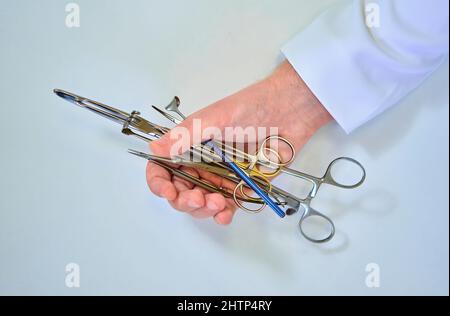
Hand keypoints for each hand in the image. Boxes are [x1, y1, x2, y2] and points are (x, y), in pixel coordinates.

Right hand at [147, 60, 332, 224]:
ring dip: (204, 209)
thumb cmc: (251, 107)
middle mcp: (201, 163)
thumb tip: (155, 149)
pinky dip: (223, 214)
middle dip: (184, 200)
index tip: (167, 191)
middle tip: (197, 198)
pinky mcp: (241, 186)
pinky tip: (225, 214)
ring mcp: (220, 176)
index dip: (160, 182)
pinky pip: (227, 206)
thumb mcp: (214, 118)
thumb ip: (185, 136)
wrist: (287, 112)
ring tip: (217, 202)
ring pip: (202, 203)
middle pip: (180, 191)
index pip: (163, 168)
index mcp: (189, 145)